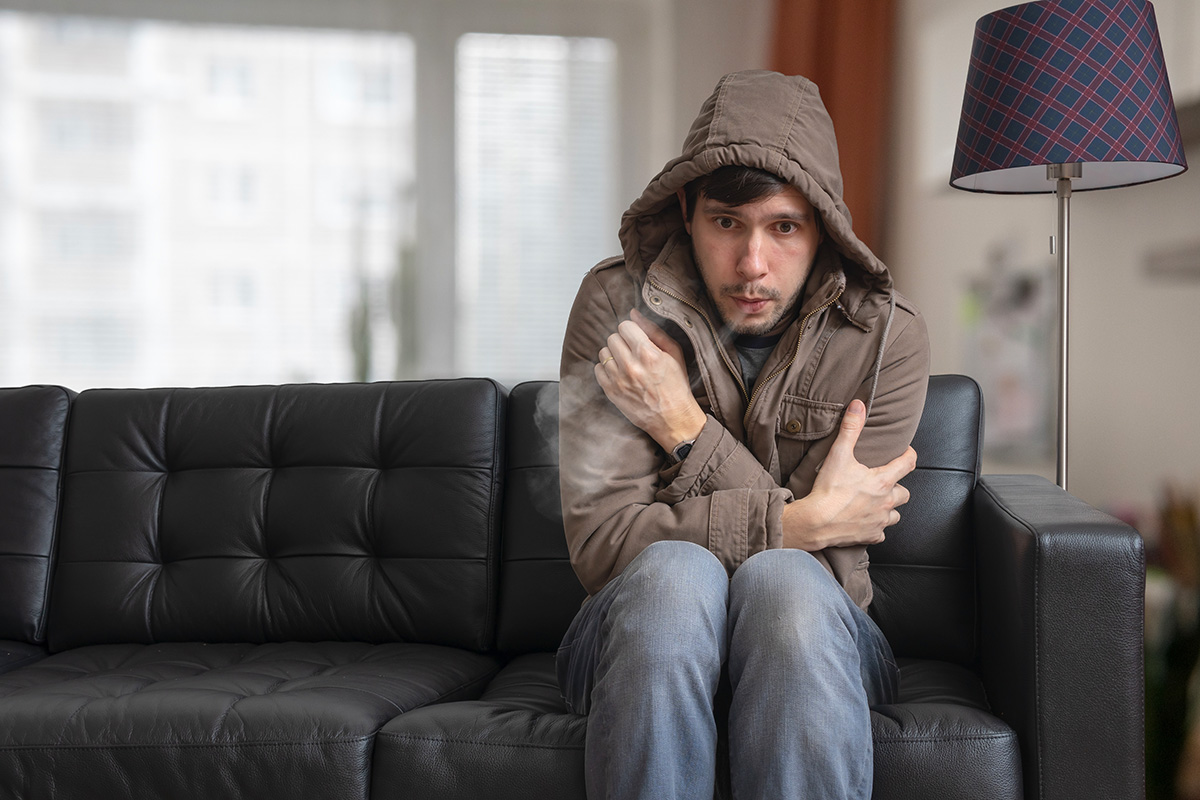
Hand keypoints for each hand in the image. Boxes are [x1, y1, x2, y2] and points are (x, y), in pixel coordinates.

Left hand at [595, 308, 705, 451]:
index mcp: (648, 354)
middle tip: (632, 351)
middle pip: (612, 337)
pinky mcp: (611, 392)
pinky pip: (597, 369)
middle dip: (622, 341)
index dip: (631, 330)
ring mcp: (618, 380)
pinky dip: (606, 369)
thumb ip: (654, 331)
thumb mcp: (674, 353)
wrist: (673, 419)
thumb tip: (634, 313)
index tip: (636, 337)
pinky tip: (619, 374)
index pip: (625, 326)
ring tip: (626, 363)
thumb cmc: (676, 386)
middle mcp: (631, 366)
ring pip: (603, 352)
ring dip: (613, 354)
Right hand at [782, 399, 914, 550]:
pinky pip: (881, 532)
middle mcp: (887, 502)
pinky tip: (867, 521)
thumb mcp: (838, 454)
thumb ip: (851, 428)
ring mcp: (880, 520)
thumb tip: (859, 405)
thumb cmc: (828, 490)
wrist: (816, 522)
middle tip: (885, 482)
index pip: (908, 464)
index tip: (905, 452)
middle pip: (905, 493)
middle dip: (897, 487)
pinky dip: (876, 527)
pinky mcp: (871, 535)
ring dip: (889, 508)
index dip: (909, 455)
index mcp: (883, 481)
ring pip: (895, 514)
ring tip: (877, 502)